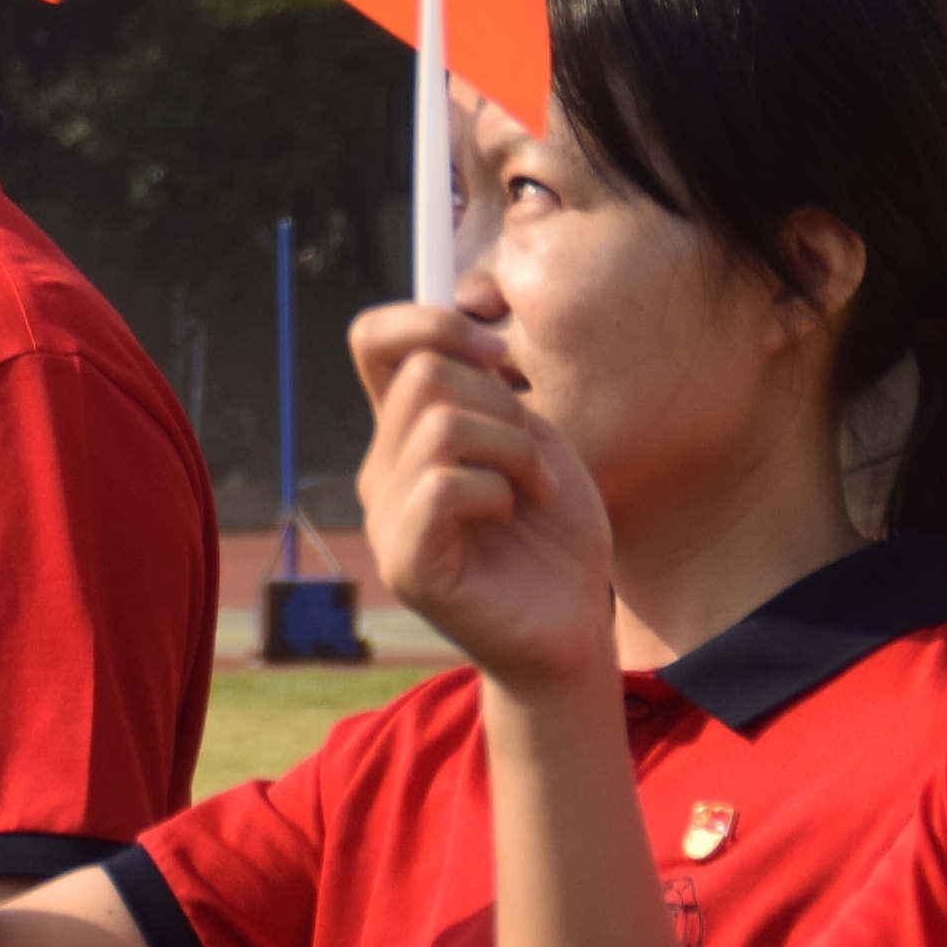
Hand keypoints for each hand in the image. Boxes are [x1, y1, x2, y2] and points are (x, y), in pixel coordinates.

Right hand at [351, 299, 616, 693]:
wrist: (573, 625)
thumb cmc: (554, 536)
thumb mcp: (530, 441)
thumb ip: (488, 392)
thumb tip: (465, 337)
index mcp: (405, 434)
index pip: (373, 341)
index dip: (429, 321)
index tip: (499, 355)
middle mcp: (382, 471)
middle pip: (423, 375)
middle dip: (502, 403)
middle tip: (535, 457)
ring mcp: (386, 517)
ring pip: (441, 427)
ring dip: (514, 449)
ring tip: (536, 488)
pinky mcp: (406, 562)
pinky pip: (444, 487)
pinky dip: (499, 489)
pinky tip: (515, 516)